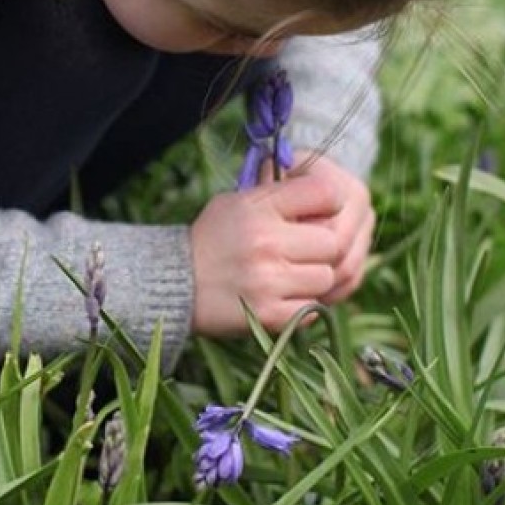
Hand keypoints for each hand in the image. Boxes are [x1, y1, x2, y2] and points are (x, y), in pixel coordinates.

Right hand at [188, 158, 374, 336]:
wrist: (173, 282)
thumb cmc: (212, 238)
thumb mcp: (237, 201)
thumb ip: (278, 193)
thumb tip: (325, 191)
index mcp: (259, 207)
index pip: (325, 192)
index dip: (330, 202)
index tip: (321, 212)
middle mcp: (266, 241)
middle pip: (332, 241)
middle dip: (321, 248)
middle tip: (302, 252)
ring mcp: (267, 280)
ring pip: (325, 277)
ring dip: (313, 279)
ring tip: (289, 276)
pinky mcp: (267, 314)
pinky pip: (311, 308)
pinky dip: (302, 305)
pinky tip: (283, 297)